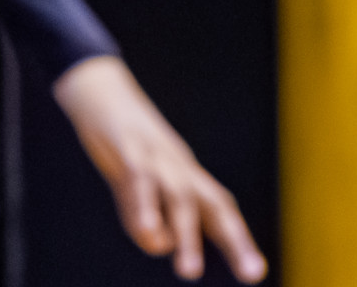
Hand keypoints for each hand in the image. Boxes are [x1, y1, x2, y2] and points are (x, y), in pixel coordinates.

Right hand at [52, 56, 266, 281]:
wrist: (100, 89)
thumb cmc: (124, 143)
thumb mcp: (137, 185)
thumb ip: (148, 216)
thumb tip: (162, 246)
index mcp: (186, 176)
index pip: (220, 211)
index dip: (239, 241)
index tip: (256, 273)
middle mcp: (180, 167)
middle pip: (215, 205)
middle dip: (236, 241)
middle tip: (254, 274)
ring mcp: (157, 156)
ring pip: (179, 198)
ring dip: (187, 236)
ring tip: (189, 273)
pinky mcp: (127, 147)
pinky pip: (139, 181)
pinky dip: (145, 208)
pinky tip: (149, 234)